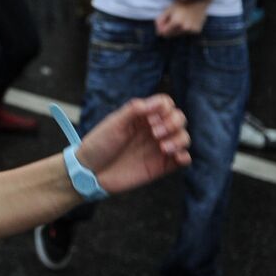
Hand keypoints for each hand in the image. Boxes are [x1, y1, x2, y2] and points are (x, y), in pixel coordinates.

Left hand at [76, 94, 190, 193]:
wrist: (90, 173)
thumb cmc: (98, 145)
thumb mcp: (113, 124)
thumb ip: (134, 110)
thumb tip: (158, 102)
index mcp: (141, 117)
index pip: (165, 104)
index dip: (164, 108)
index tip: (149, 119)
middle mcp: (152, 130)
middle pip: (178, 118)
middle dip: (173, 122)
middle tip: (155, 133)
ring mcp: (158, 148)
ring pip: (183, 137)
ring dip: (179, 139)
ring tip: (162, 147)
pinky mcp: (161, 165)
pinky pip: (183, 159)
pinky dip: (185, 156)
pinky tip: (175, 156)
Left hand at [155, 0, 208, 36]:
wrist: (198, 1)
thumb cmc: (181, 5)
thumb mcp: (168, 10)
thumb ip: (160, 21)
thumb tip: (158, 33)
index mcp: (176, 22)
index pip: (163, 33)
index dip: (161, 29)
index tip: (163, 23)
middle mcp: (184, 28)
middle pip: (170, 35)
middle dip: (168, 30)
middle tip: (171, 20)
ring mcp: (191, 30)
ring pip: (178, 35)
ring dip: (176, 30)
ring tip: (180, 20)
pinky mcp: (197, 31)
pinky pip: (186, 34)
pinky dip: (184, 30)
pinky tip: (187, 21)